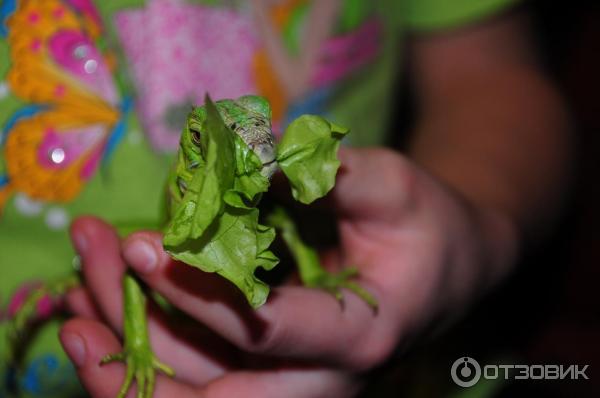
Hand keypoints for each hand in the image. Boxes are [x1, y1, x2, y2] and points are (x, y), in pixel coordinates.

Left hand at [61, 147, 516, 396]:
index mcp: (359, 337)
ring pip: (196, 390)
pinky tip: (104, 306)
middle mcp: (321, 379)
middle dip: (142, 337)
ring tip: (82, 283)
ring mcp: (292, 382)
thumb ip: (324, 172)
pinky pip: (197, 374)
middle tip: (96, 268)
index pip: (268, 330)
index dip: (205, 290)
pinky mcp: (270, 369)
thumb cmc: (428, 225)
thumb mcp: (393, 185)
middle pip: (215, 389)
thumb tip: (240, 156)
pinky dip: (146, 345)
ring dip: (129, 343)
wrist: (448, 265)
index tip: (148, 244)